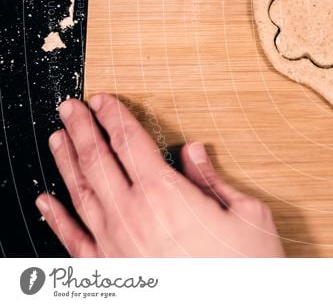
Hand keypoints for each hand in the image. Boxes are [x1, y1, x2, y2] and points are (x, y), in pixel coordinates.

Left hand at [35, 94, 284, 256]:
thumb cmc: (246, 269)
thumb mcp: (246, 214)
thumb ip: (211, 180)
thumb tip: (192, 152)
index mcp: (166, 194)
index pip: (130, 142)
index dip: (114, 116)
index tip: (102, 100)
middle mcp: (132, 216)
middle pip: (97, 161)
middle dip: (81, 129)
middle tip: (70, 107)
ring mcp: (115, 246)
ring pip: (80, 194)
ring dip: (66, 162)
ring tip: (58, 138)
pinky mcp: (108, 273)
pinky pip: (73, 241)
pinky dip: (56, 219)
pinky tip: (45, 202)